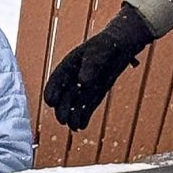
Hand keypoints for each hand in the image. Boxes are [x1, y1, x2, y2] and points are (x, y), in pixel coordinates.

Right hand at [42, 4, 153, 129]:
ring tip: (73, 127)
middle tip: (62, 120)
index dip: (52, 91)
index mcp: (69, 65)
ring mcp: (85, 86)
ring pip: (75, 104)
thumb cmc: (108, 45)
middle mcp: (74, 77)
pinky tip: (82, 126)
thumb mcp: (100, 51)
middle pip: (64, 96)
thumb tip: (83, 82)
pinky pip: (87, 106)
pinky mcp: (96, 92)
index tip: (50, 102)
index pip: (57, 80)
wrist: (122, 45)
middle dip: (62, 109)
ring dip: (72, 116)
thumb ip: (91, 65)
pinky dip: (84, 116)